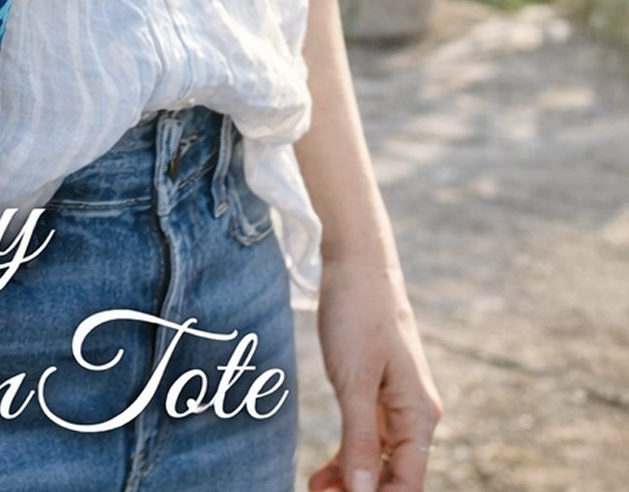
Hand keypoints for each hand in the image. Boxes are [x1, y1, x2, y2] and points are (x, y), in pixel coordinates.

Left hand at [309, 254, 441, 490]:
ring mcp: (396, 404)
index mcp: (418, 416)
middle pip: (395, 476)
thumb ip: (358, 438)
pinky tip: (322, 474)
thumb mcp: (354, 380)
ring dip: (350, 482)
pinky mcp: (377, 391)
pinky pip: (366, 437)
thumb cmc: (357, 315)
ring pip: (377, 460)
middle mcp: (414, 416)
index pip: (408, 483)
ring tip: (314, 491)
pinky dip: (347, 457)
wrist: (356, 263)